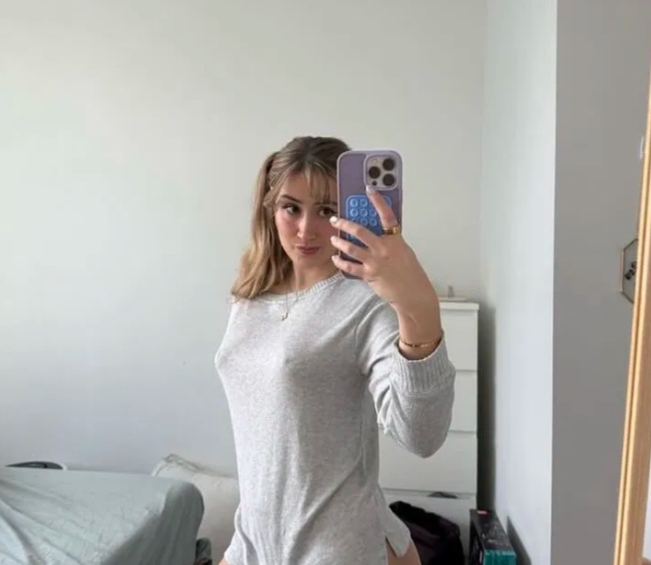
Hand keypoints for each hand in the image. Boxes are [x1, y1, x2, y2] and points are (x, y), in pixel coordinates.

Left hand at [329, 188, 436, 311]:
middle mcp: (384, 248)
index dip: (378, 201)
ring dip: (339, 242)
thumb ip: (390, 241)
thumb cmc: (410, 273)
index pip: (387, 215)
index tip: (369, 189)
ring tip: (333, 239)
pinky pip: (350, 267)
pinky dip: (341, 262)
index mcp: (395, 239)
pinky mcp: (369, 274)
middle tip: (335, 220)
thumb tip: (377, 234)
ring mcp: (376, 261)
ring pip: (351, 248)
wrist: (412, 293)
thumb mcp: (403, 251)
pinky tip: (336, 259)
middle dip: (344, 224)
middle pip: (360, 231)